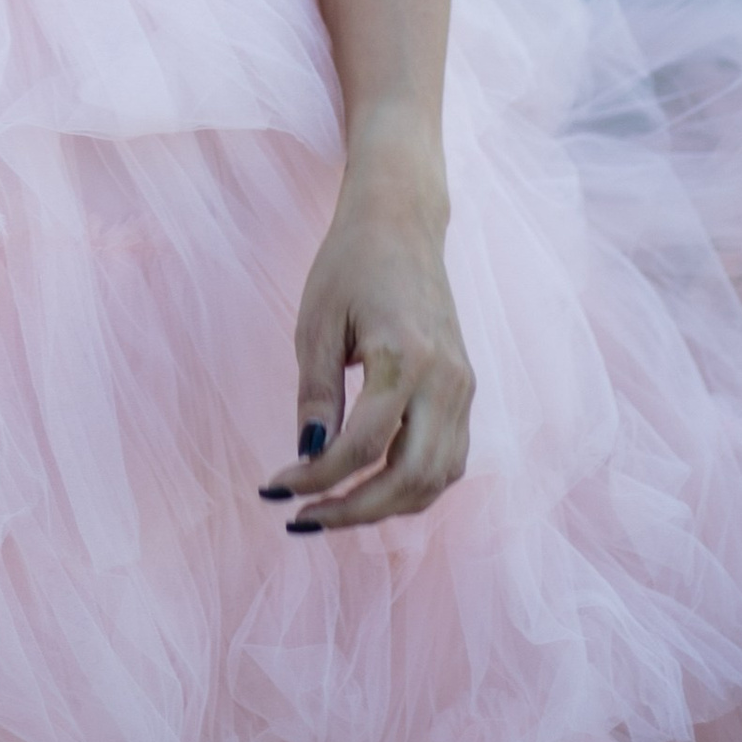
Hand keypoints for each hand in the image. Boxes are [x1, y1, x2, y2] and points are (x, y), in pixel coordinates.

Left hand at [263, 137, 474, 530]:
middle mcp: (445, 380)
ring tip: (334, 510)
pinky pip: (449, 459)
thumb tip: (307, 458)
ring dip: (386, 508)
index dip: (315, 479)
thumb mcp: (316, 324)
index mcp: (403, 357)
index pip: (361, 448)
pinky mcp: (466, 389)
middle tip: (304, 520)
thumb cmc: (350, 264)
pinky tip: (372, 487)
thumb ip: (315, 396)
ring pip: (437, 480)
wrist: (403, 220)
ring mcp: (463, 387)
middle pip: (409, 479)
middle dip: (354, 512)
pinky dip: (413, 487)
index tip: (276, 489)